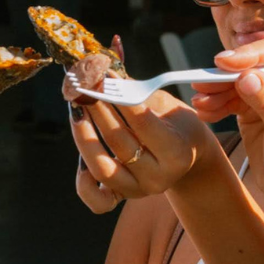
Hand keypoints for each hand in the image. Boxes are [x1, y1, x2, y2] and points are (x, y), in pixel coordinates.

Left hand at [68, 77, 213, 209]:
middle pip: (118, 142)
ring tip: (77, 108)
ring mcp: (138, 190)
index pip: (142, 123)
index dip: (120, 97)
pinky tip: (80, 156)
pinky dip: (83, 183)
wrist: (186, 155)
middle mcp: (158, 177)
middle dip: (98, 109)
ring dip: (84, 135)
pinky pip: (96, 200)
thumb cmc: (174, 124)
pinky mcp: (122, 197)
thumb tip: (105, 63)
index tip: (104, 75)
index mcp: (176, 153)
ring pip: (101, 169)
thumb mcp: (165, 104)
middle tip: (84, 85)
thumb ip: (136, 90)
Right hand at [197, 33, 263, 217]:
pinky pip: (230, 96)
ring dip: (217, 89)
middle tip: (203, 82)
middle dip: (228, 74)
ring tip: (201, 101)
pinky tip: (205, 111)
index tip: (225, 63)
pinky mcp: (253, 104)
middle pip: (256, 63)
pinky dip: (215, 103)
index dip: (253, 54)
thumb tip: (247, 77)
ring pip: (238, 78)